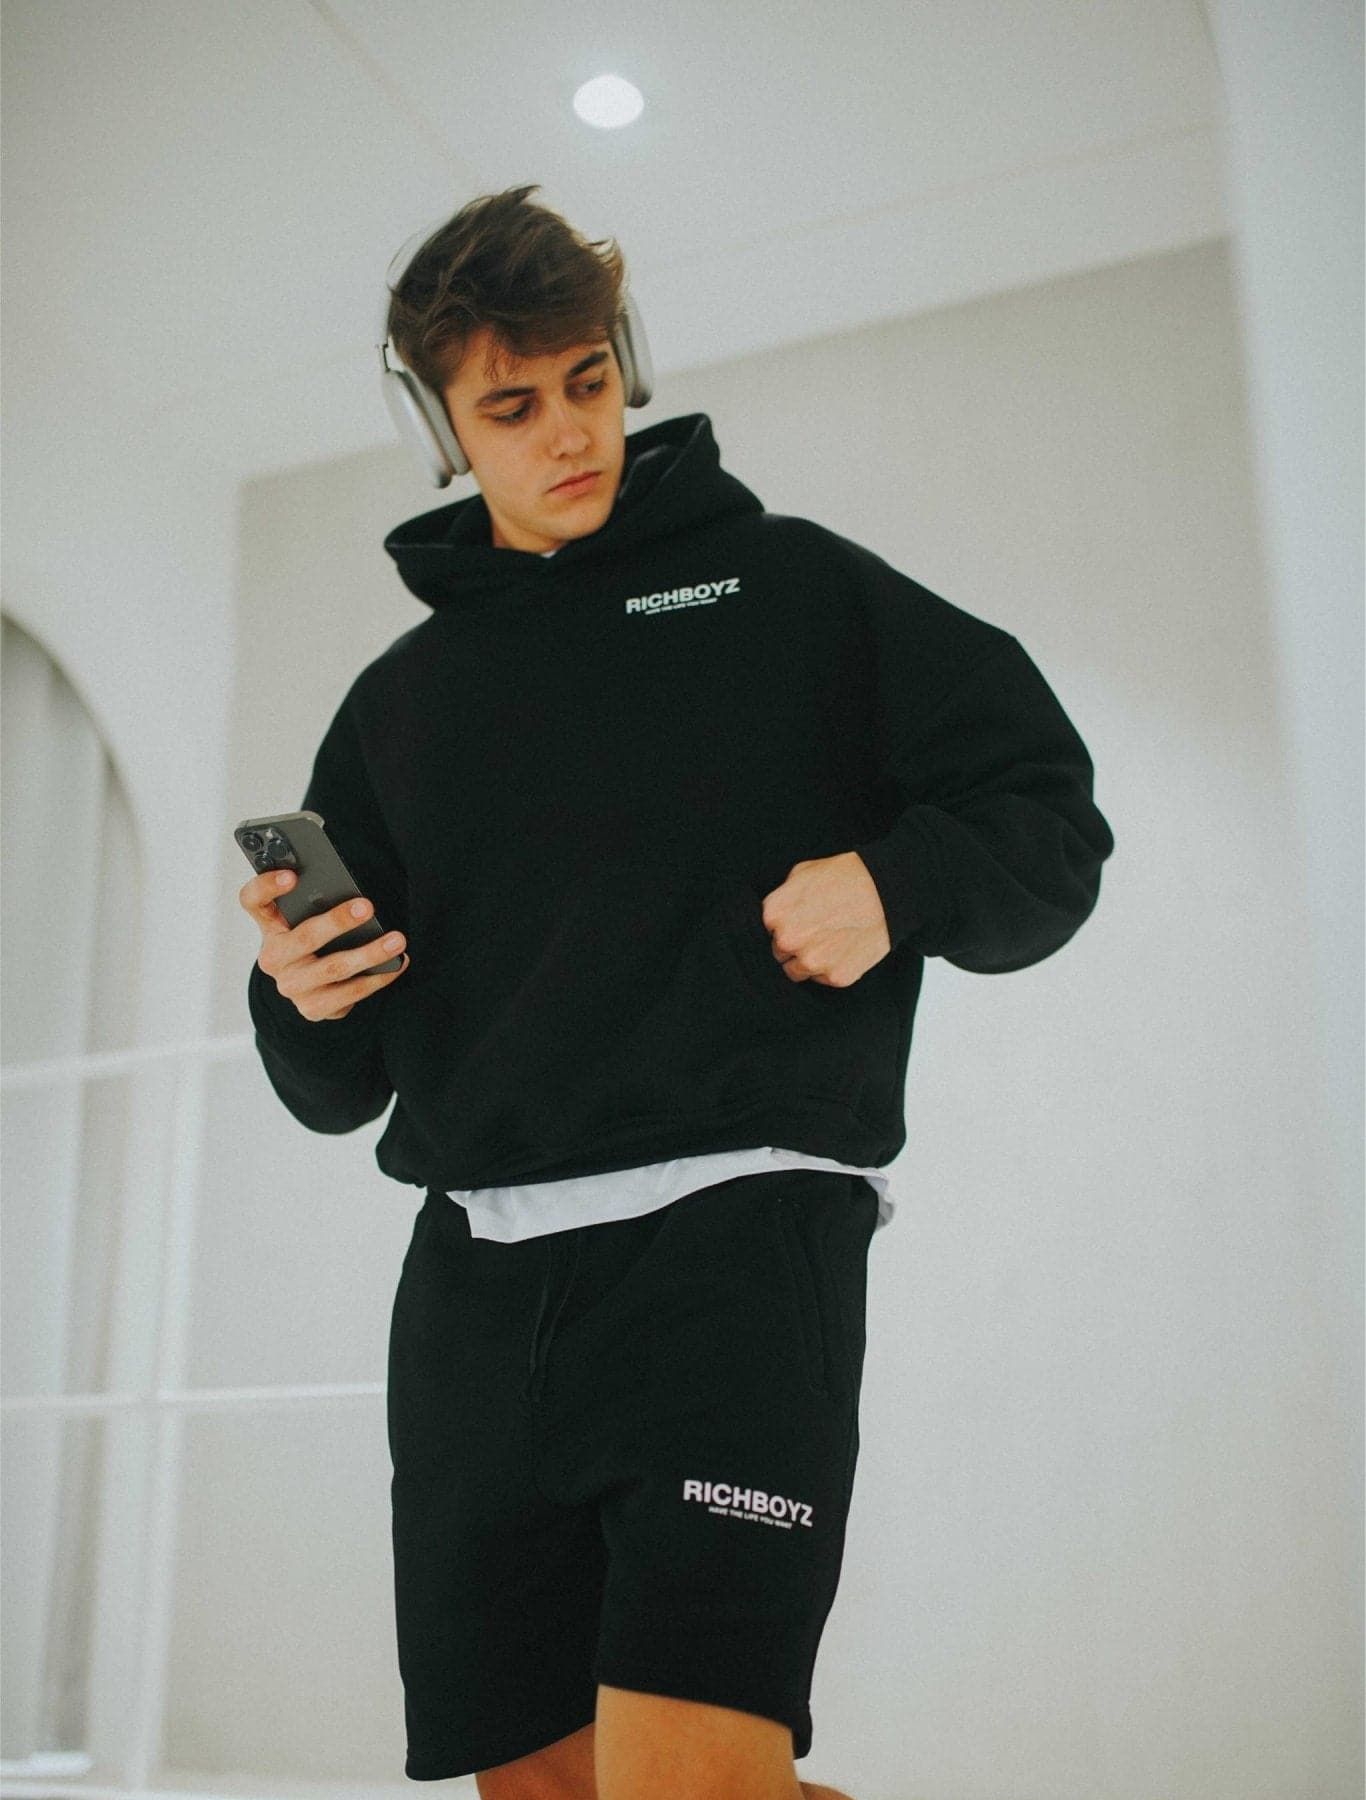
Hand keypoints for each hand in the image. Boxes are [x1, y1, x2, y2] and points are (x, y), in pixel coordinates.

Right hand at [240, 868, 407, 1020]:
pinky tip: (396, 964)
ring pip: (333, 968)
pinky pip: (349, 993)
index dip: (267, 887)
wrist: (313, 988)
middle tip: (367, 907)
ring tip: (397, 940)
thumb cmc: (315, 941)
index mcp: (269, 926)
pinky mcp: (312, 1008)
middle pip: (304, 937)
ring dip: (370, 953)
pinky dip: (378, 977)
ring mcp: (291, 986)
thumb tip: (354, 895)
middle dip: (337, 921)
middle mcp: (274, 958)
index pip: (253, 901)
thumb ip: (317, 902)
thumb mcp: (308, 919)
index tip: (291, 876)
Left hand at [759, 851, 890, 986]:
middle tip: (817, 931)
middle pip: (780, 954)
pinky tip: (844, 947)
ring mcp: (812, 961)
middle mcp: (789, 941)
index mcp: (776, 914)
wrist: (885, 891)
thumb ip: (784, 897)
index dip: (787, 924)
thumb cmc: (846, 877)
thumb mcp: (803, 872)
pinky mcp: (835, 976)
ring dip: (809, 961)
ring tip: (830, 941)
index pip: (769, 931)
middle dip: (795, 945)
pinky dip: (833, 967)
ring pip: (798, 971)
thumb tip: (781, 912)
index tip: (801, 920)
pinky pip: (824, 979)